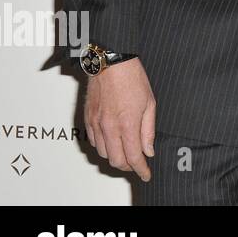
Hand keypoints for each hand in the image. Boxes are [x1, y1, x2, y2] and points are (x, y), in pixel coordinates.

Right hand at [85, 57, 155, 181]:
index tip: (146, 174)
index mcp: (127, 123)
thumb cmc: (132, 78)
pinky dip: (103, 146)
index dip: (140, 169)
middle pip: (115, 160)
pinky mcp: (88, 118)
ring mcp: (96, 123)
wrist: (111, 62)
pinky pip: (93, 142)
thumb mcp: (150, 103)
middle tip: (137, 163)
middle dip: (128, 166)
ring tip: (126, 151)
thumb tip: (148, 150)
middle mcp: (109, 126)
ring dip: (115, 156)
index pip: (133, 157)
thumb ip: (148, 130)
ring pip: (103, 153)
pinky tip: (113, 140)